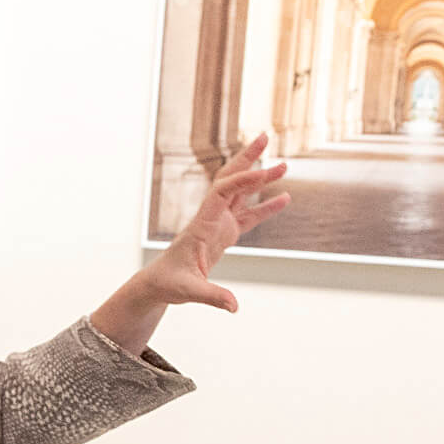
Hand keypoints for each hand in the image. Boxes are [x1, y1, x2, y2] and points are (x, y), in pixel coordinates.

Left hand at [147, 133, 290, 311]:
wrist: (158, 283)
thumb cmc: (169, 284)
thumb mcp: (189, 292)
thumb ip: (212, 296)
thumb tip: (234, 306)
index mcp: (201, 224)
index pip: (222, 192)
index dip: (243, 180)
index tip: (265, 172)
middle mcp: (210, 218)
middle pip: (230, 180)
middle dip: (247, 158)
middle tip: (265, 136)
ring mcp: (218, 224)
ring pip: (240, 193)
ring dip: (260, 177)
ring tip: (284, 164)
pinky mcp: (224, 234)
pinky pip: (248, 215)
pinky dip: (266, 207)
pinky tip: (285, 198)